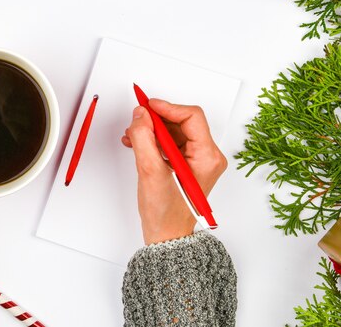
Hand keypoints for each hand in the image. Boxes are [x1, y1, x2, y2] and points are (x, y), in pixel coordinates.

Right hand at [122, 100, 226, 244]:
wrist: (166, 235)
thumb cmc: (167, 213)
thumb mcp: (151, 172)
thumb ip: (144, 139)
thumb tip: (140, 116)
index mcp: (207, 157)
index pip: (192, 117)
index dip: (168, 108)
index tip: (148, 106)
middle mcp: (206, 156)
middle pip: (182, 122)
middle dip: (156, 120)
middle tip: (137, 119)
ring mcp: (196, 160)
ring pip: (173, 131)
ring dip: (152, 130)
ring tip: (133, 135)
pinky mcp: (185, 164)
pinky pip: (170, 142)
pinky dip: (153, 140)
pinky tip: (137, 143)